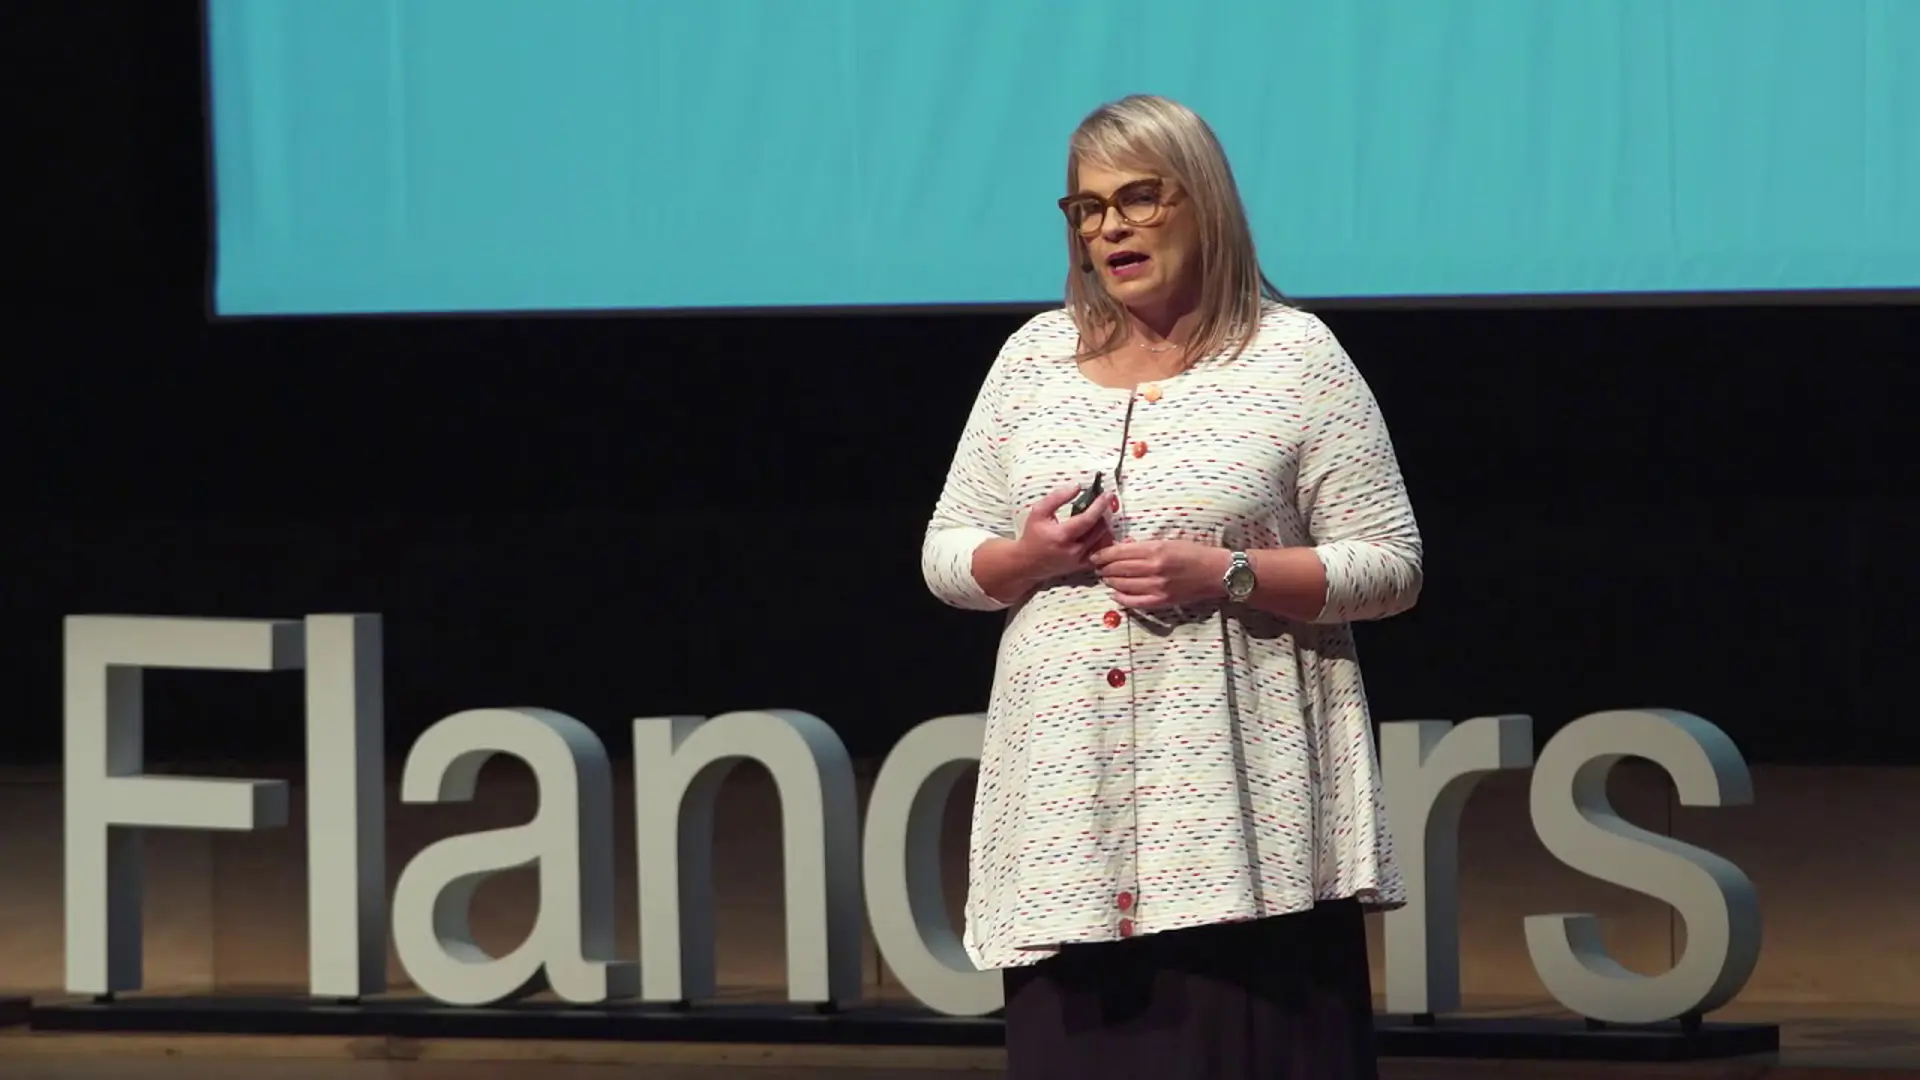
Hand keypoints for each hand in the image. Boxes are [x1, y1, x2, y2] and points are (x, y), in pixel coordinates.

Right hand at [1014, 483, 1115, 581]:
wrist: (1027, 562)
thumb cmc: (1032, 536)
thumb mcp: (1039, 512)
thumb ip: (1057, 497)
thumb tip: (1077, 487)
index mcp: (1062, 535)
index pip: (1087, 519)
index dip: (1099, 506)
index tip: (1107, 495)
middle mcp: (1073, 550)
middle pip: (1099, 529)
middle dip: (1105, 514)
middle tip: (1104, 503)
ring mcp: (1079, 560)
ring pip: (1103, 540)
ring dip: (1105, 526)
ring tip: (1100, 516)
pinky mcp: (1082, 566)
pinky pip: (1101, 552)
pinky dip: (1103, 540)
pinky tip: (1098, 531)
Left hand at [1089, 540, 1228, 609]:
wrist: (1216, 572)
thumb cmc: (1194, 553)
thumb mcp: (1169, 542)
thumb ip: (1144, 546)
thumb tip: (1121, 547)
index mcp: (1156, 549)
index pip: (1120, 553)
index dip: (1104, 554)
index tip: (1095, 555)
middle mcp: (1154, 568)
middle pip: (1118, 569)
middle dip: (1104, 568)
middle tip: (1097, 567)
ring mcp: (1157, 587)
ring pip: (1122, 585)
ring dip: (1110, 581)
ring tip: (1105, 578)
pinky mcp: (1161, 601)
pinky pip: (1134, 602)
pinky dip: (1121, 598)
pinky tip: (1115, 594)